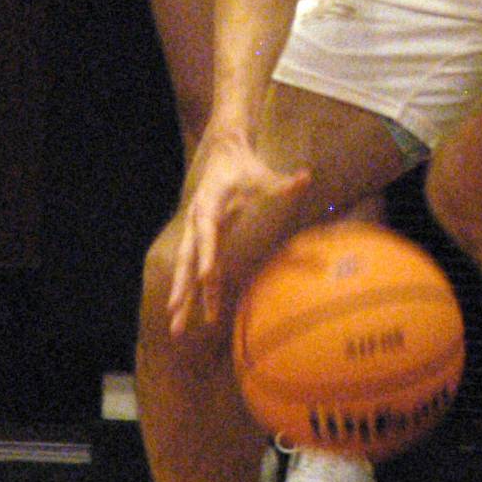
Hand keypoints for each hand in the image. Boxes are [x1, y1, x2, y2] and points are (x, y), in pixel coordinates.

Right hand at [168, 128, 309, 335]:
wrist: (224, 154)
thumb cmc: (245, 167)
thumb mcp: (263, 174)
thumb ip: (282, 183)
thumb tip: (306, 178)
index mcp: (209, 205)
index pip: (207, 233)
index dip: (206, 254)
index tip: (205, 277)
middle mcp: (197, 222)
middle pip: (187, 258)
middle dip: (181, 286)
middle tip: (174, 312)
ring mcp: (197, 233)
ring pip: (187, 269)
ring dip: (183, 297)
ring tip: (176, 328)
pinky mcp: (204, 240)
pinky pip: (200, 268)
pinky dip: (199, 291)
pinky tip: (200, 314)